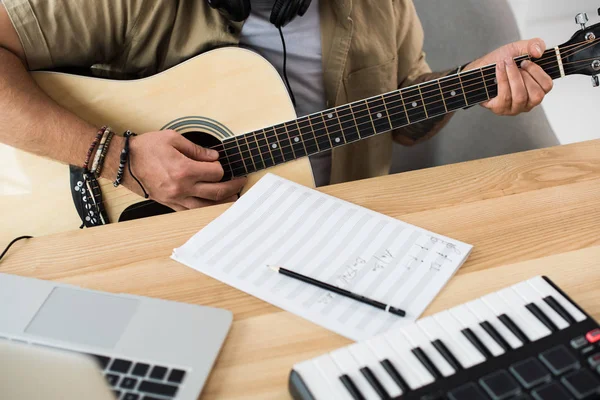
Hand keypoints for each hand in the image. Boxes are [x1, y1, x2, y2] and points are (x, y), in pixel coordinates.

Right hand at [123, 130, 246, 210]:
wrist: (123, 162)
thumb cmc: (146, 148)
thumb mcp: (172, 138)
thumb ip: (196, 149)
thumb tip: (213, 156)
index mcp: (184, 170)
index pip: (216, 173)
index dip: (221, 167)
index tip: (219, 163)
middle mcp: (182, 187)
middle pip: (217, 192)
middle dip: (233, 187)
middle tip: (240, 182)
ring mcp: (176, 198)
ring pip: (207, 207)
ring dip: (223, 203)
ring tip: (233, 197)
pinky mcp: (170, 204)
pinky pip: (191, 211)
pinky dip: (205, 209)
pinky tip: (212, 205)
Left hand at [464, 38, 553, 115]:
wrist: (480, 68)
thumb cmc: (501, 61)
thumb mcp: (519, 48)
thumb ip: (534, 45)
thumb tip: (538, 52)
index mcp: (537, 89)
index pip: (547, 86)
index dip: (538, 72)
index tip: (526, 61)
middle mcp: (528, 102)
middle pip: (537, 95)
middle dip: (525, 75)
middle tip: (515, 63)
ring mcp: (514, 108)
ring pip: (520, 96)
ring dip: (513, 76)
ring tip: (506, 64)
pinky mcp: (500, 109)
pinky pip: (505, 97)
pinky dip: (503, 80)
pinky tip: (499, 69)